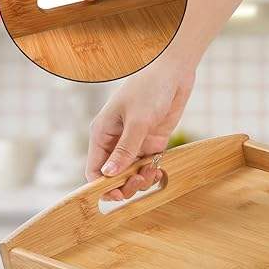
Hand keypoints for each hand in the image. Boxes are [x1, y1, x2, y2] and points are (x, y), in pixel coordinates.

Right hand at [86, 58, 194, 200]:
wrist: (174, 73)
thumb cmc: (150, 89)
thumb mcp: (137, 121)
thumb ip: (125, 149)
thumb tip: (109, 175)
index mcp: (102, 134)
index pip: (95, 169)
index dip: (102, 186)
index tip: (117, 195)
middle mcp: (116, 141)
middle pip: (114, 175)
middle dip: (125, 184)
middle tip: (140, 181)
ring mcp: (135, 142)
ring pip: (132, 173)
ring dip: (141, 179)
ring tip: (152, 173)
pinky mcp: (152, 142)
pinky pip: (149, 165)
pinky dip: (153, 172)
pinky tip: (158, 170)